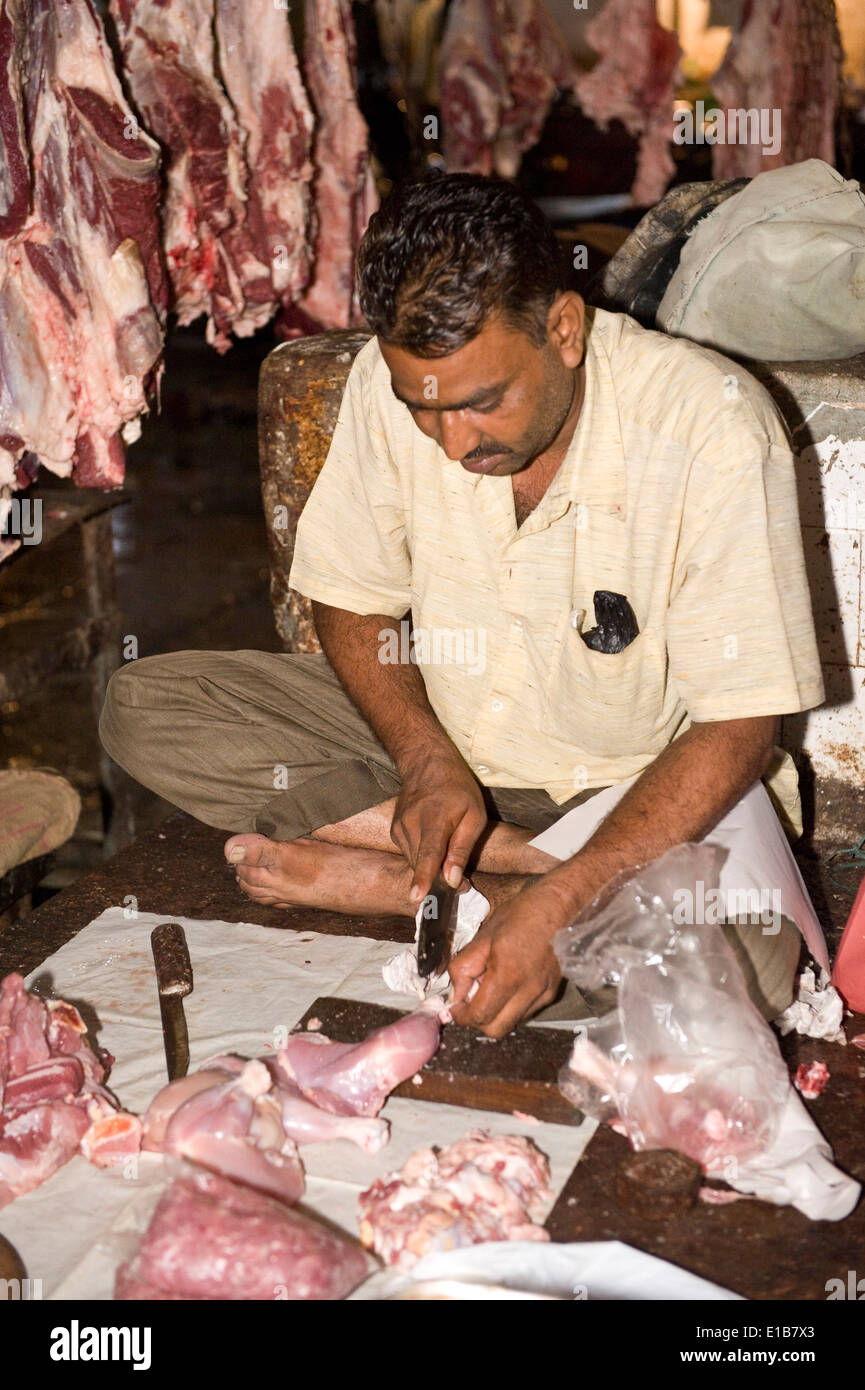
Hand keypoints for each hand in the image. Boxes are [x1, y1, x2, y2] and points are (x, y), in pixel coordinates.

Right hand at [390, 746, 487, 905]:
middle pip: (422, 865)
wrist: (426, 762)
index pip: (428, 854)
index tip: (417, 897)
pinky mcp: (394, 831)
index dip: (424, 877)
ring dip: (432, 868)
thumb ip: (462, 849)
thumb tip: (453, 880)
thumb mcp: (474, 815)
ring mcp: (399, 827)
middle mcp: (411, 824)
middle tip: (463, 884)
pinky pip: (410, 854)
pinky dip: (423, 857)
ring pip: (415, 862)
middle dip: (441, 880)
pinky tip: (434, 843)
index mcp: (435, 819)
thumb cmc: (457, 788)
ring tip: (450, 857)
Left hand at [449, 878, 572, 1038]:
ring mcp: (544, 994)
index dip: (462, 1015)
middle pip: (496, 1029)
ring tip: (491, 986)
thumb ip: (464, 969)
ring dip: (495, 1013)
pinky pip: (525, 1012)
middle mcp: (530, 990)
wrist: (559, 906)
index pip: (480, 1015)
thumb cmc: (521, 915)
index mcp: (509, 974)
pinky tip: (508, 983)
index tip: (455, 1006)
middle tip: (469, 999)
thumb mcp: (483, 936)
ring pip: (511, 1023)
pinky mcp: (552, 992)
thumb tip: (455, 995)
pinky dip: (511, 1006)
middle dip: (478, 1019)